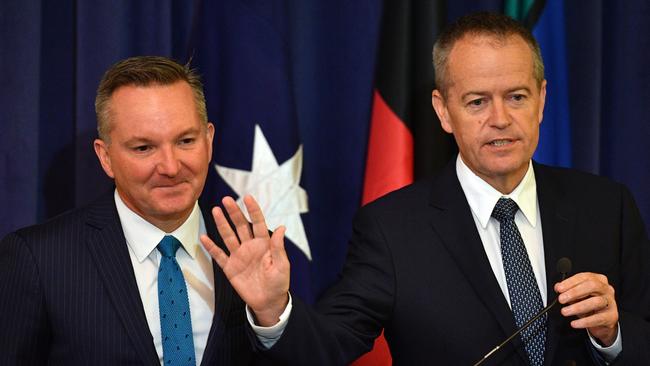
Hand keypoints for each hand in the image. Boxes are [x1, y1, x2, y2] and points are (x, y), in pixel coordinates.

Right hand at [200, 195, 289, 325]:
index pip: (258, 223)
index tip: (248, 198)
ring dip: (222, 224)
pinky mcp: (230, 267)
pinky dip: (211, 247)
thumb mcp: (282, 265)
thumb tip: (281, 227)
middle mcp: (250, 246)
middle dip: (234, 212)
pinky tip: (204, 238)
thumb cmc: (278, 282)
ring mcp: (239, 256)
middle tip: (226, 199)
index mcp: (264, 244)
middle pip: (240, 226)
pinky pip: (219, 255)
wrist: (268, 302)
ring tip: (215, 210)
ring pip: (228, 236)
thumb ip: (279, 247)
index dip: (253, 210)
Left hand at [554, 272, 617, 345]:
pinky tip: (575, 323)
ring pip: (596, 302)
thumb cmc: (590, 305)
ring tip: (565, 311)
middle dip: (574, 292)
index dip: (570, 282)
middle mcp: (606, 289)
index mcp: (598, 280)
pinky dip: (585, 321)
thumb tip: (558, 287)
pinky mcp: (612, 316)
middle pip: (592, 286)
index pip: (584, 277)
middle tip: (561, 299)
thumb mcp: (578, 296)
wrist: (603, 322)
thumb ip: (568, 290)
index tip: (559, 288)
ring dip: (578, 307)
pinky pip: (598, 318)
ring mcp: (611, 302)